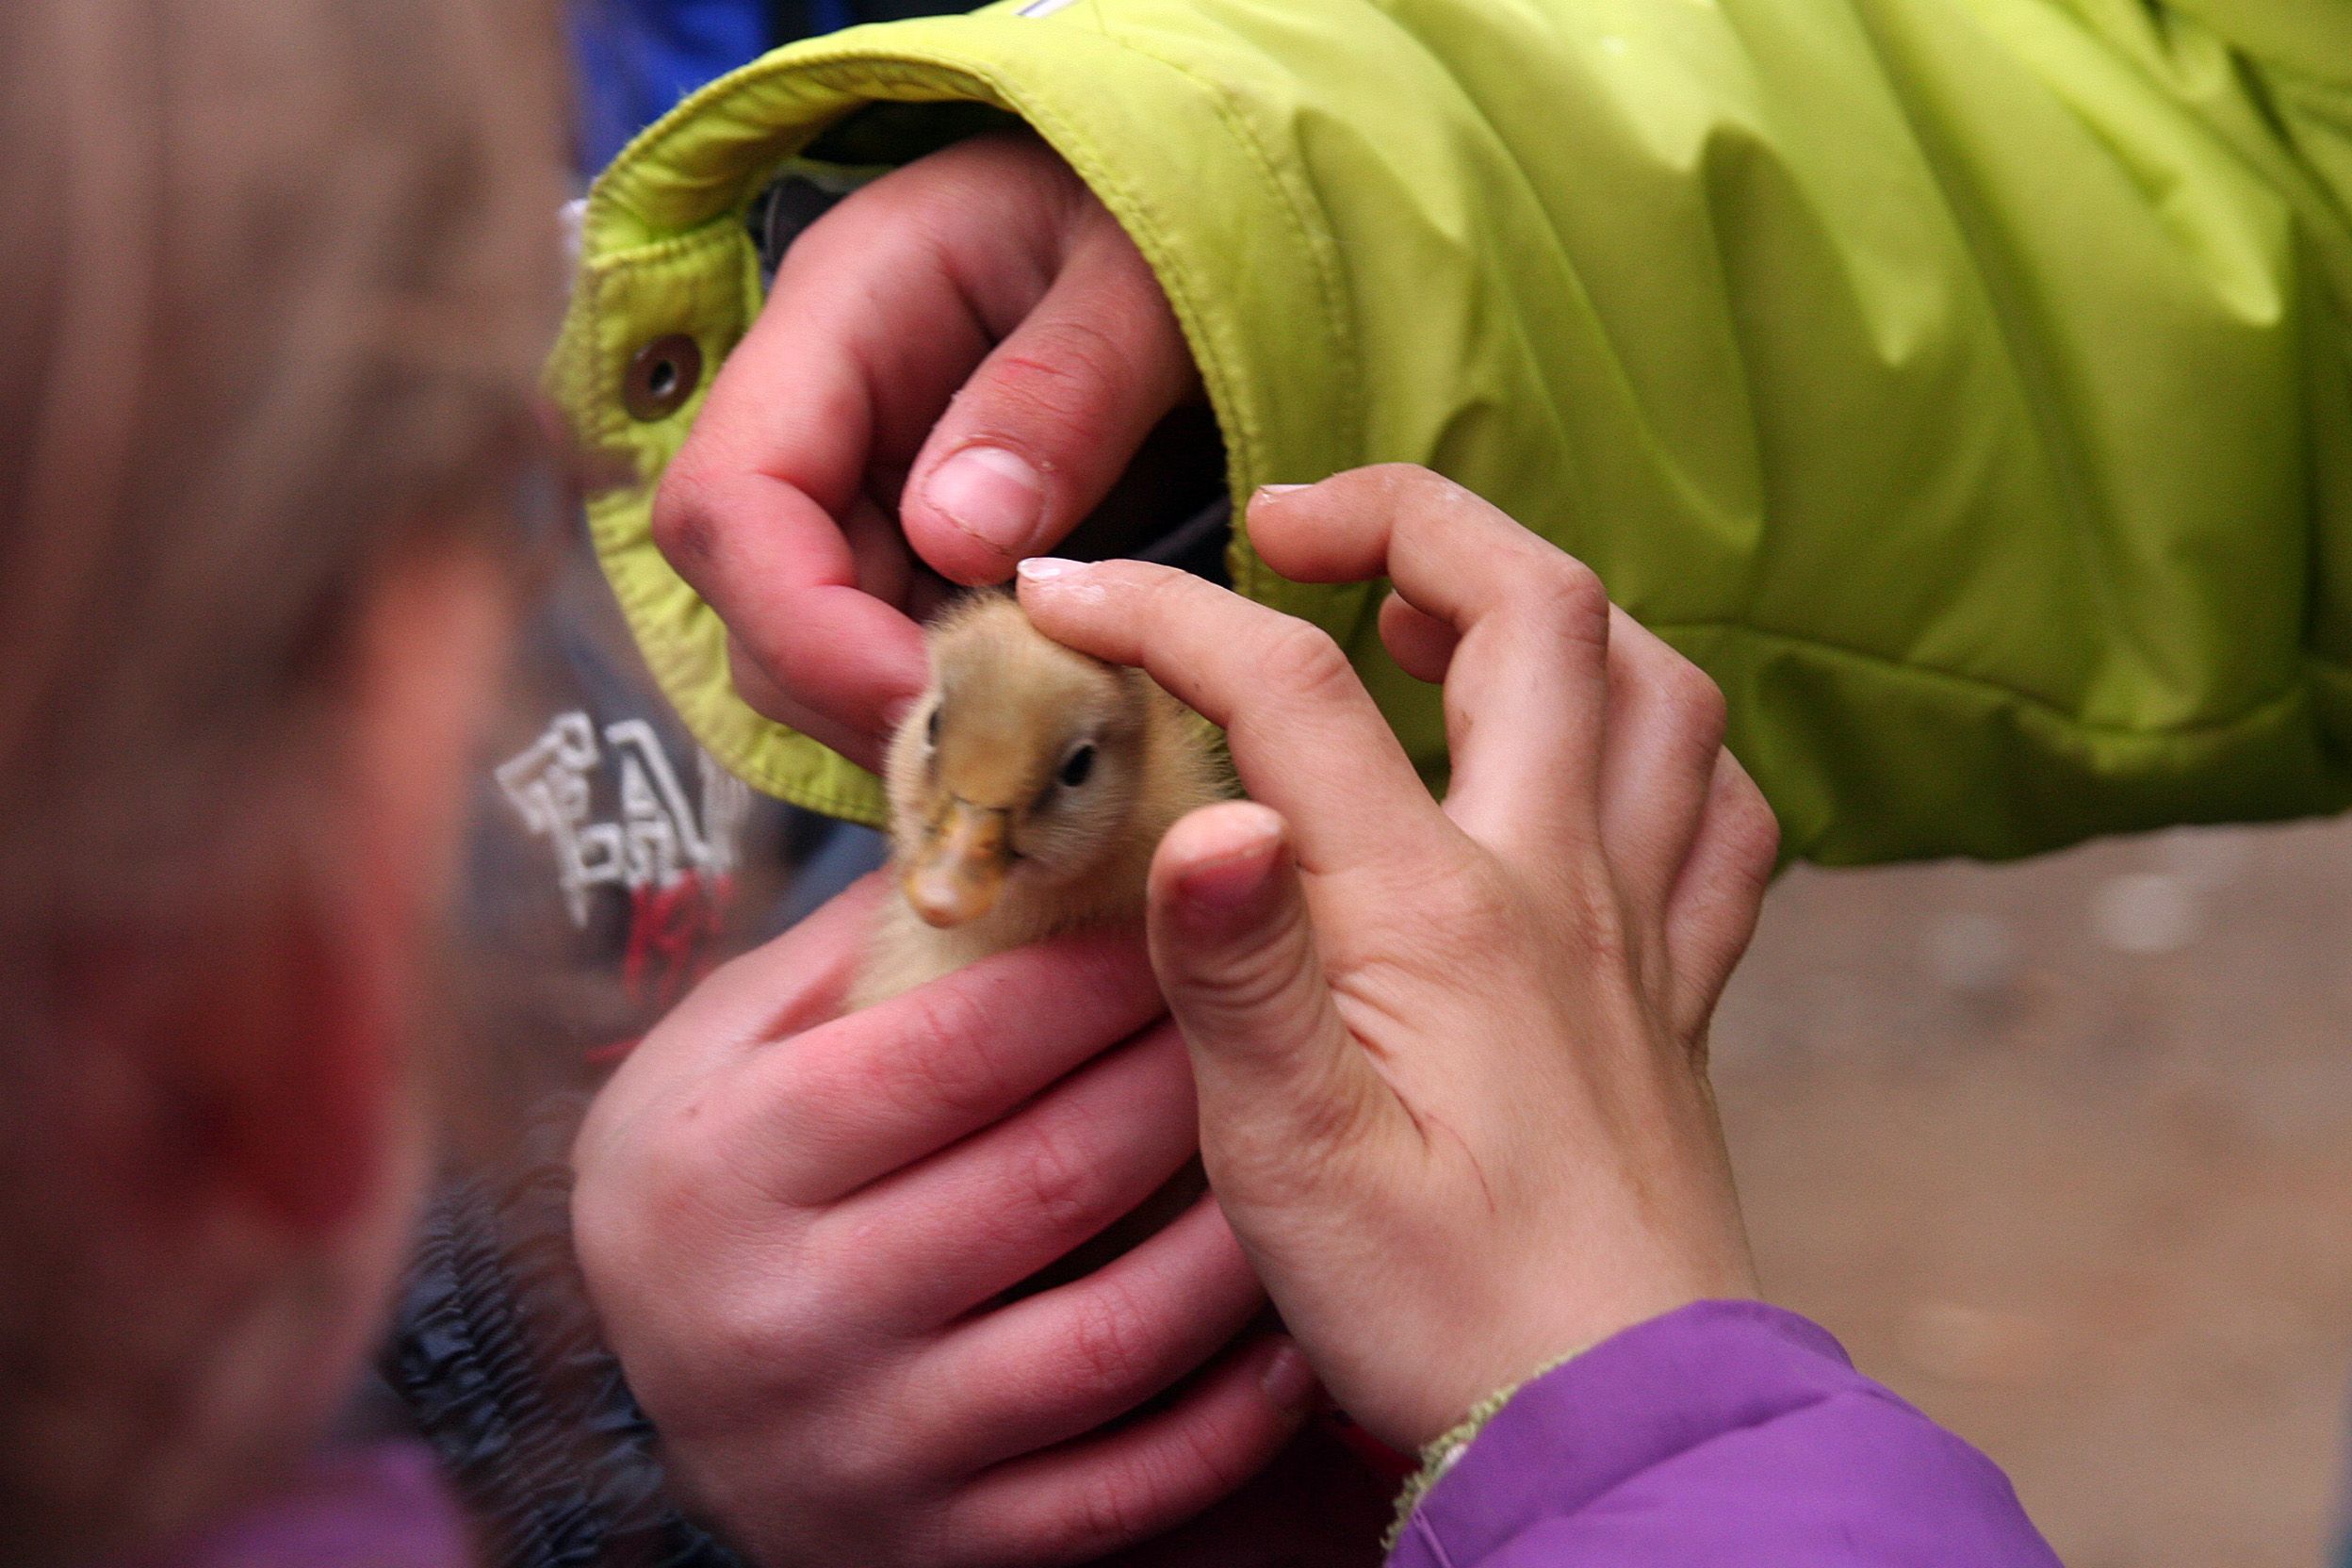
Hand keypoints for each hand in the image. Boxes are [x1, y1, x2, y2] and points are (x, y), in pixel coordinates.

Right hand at [570, 883, 1314, 1567]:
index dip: (1095, 974)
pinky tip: (1290, 1321)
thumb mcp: (730, 1049)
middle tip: (1278, 1000)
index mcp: (716, 1163)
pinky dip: (1234, 1405)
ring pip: (1116, 1333)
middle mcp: (781, 1317)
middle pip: (1053, 1179)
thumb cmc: (728, 1182)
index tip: (1189, 899)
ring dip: (1237, 1233)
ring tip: (1302, 1142)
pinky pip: (1132, 1482)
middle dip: (1189, 1074)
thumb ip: (852, 944)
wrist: (687, 1418)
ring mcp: (871, 1448)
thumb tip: (1002, 809)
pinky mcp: (951, 1547)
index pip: (953, 1047)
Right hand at [652, 130, 1197, 770]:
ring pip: (812, 648)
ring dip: (911, 709)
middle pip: (755, 601)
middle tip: (1004, 752)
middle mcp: (815, 409)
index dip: (804, 626)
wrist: (1178, 196)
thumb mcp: (1142, 276)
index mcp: (838, 310)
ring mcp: (854, 481)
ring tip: (1041, 732)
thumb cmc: (1156, 213)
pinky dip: (954, 700)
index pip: (731, 499)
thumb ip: (1065, 390)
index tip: (922, 696)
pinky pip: (888, 650)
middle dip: (859, 692)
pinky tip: (1042, 712)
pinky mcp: (904, 542)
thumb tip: (961, 538)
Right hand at [1016, 465, 1779, 1450]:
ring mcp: (1637, 932)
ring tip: (1437, 608)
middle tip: (1292, 524)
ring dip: (1549, 606)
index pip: (1292, 689)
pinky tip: (1592, 761)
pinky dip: (1662, 741)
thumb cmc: (1444, 1315)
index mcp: (1438, 913)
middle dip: (1409, 517)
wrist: (1616, 1431)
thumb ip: (1240, 975)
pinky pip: (1720, 816)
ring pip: (1656, 686)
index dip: (1165, 614)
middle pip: (1534, 610)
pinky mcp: (1675, 996)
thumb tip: (1206, 812)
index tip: (1064, 599)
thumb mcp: (1292, 1164)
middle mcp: (1558, 887)